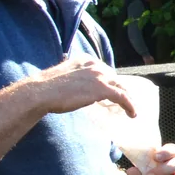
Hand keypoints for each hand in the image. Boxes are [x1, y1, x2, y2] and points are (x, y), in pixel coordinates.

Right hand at [21, 54, 135, 116]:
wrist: (42, 92)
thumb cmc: (48, 88)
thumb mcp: (64, 76)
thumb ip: (75, 78)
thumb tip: (77, 88)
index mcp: (86, 59)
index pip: (105, 71)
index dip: (110, 82)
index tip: (113, 92)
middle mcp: (95, 65)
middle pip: (114, 79)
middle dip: (119, 90)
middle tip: (122, 102)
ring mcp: (100, 76)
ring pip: (121, 88)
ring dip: (127, 99)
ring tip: (130, 110)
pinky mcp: (103, 88)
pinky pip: (123, 97)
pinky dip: (130, 106)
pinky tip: (132, 114)